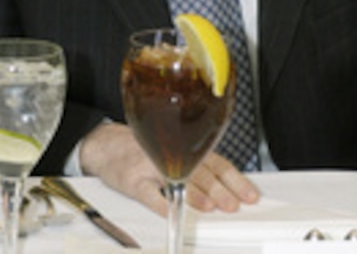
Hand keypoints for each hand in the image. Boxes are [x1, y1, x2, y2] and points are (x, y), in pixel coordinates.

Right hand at [79, 121, 259, 214]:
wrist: (106, 144)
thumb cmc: (144, 149)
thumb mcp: (174, 149)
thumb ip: (198, 162)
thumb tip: (227, 186)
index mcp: (187, 148)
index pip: (218, 163)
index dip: (235, 179)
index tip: (249, 194)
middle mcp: (173, 155)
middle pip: (202, 172)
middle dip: (221, 190)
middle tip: (233, 204)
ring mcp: (152, 166)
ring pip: (179, 181)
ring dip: (197, 195)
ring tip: (211, 207)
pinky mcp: (133, 180)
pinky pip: (149, 194)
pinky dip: (162, 204)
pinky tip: (172, 212)